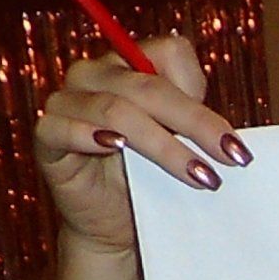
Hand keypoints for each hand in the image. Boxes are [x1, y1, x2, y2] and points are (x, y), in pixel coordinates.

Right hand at [33, 35, 250, 255]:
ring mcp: (67, 101)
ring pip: (117, 109)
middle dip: (195, 124)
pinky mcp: (47, 135)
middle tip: (229, 158)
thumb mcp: (181, 146)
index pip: (170, 53)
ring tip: (198, 176)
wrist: (115, 226)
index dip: (201, 93)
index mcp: (132, 66)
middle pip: (149, 86)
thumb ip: (196, 126)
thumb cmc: (151, 181)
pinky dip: (92, 135)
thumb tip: (228, 136)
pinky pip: (64, 127)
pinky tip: (117, 148)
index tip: (231, 142)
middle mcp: (97, 74)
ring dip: (162, 144)